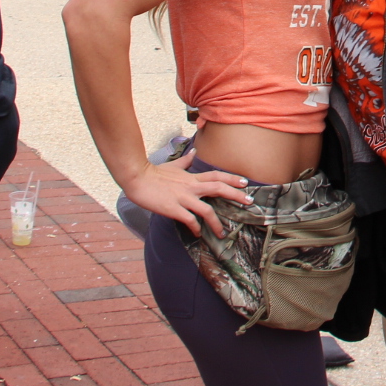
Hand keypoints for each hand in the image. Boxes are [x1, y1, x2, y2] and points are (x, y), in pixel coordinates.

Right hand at [120, 150, 251, 233]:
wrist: (137, 178)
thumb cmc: (153, 173)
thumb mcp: (173, 165)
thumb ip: (186, 161)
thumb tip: (194, 151)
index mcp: (191, 177)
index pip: (216, 176)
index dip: (232, 178)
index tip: (245, 183)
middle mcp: (191, 186)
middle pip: (219, 188)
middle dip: (236, 195)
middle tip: (249, 202)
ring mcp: (183, 198)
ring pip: (207, 209)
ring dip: (217, 222)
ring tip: (222, 233)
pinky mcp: (174, 208)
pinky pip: (190, 220)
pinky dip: (196, 228)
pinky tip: (198, 234)